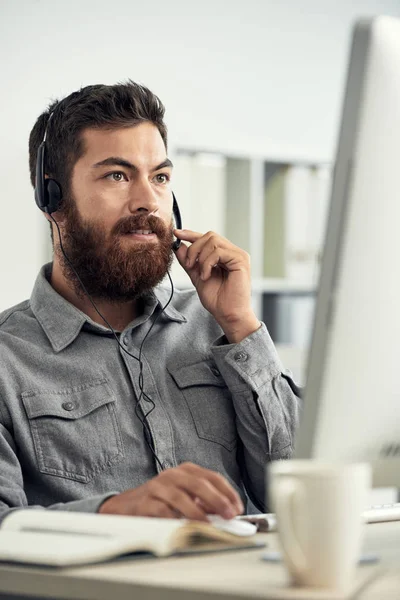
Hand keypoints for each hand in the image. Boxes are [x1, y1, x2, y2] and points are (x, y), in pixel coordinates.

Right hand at [98, 462, 243, 520]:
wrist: (127, 506)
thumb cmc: (161, 501)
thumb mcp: (186, 496)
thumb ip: (205, 502)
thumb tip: (226, 512)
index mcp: (186, 471)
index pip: (212, 477)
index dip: (227, 492)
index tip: (237, 508)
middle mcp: (173, 475)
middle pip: (198, 484)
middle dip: (217, 500)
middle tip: (229, 515)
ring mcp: (158, 487)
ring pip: (180, 496)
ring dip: (197, 512)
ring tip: (208, 525)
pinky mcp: (145, 502)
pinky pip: (162, 510)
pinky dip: (174, 519)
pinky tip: (183, 528)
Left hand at [174, 229, 259, 342]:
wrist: (227, 314)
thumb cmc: (217, 300)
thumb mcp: (197, 277)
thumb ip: (189, 262)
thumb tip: (179, 245)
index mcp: (225, 255)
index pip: (208, 238)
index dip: (191, 234)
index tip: (176, 233)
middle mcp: (233, 252)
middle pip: (209, 236)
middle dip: (194, 248)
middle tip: (188, 265)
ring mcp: (238, 255)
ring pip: (213, 242)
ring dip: (200, 258)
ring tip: (201, 274)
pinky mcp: (241, 260)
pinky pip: (218, 252)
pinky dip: (207, 263)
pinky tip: (207, 276)